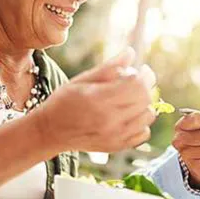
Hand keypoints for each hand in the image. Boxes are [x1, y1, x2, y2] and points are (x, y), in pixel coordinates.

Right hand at [33, 47, 156, 153]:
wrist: (51, 131)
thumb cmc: (64, 101)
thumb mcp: (83, 80)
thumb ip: (109, 67)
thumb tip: (131, 52)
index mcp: (99, 99)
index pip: (136, 85)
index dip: (144, 74)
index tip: (142, 69)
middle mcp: (109, 120)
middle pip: (145, 99)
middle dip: (147, 86)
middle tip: (139, 80)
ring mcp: (115, 136)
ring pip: (148, 116)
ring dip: (145, 103)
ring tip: (133, 98)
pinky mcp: (117, 146)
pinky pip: (144, 133)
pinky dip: (142, 122)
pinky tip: (131, 115)